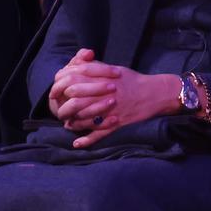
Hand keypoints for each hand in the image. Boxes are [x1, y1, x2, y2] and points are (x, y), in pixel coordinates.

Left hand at [48, 49, 181, 148]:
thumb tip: (75, 66)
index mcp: (102, 78)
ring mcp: (110, 110)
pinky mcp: (117, 123)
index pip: (74, 79)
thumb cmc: (133, 80)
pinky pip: (99, 134)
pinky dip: (87, 140)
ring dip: (72, 122)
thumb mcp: (113, 69)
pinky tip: (77, 143)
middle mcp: (104, 94)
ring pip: (84, 118)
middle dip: (63, 105)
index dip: (61, 84)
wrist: (155, 93)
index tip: (56, 89)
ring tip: (67, 123)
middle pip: (75, 100)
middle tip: (58, 109)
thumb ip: (94, 68)